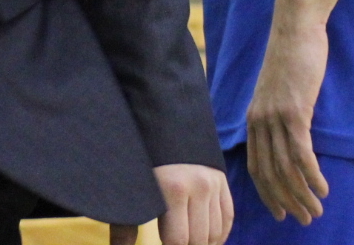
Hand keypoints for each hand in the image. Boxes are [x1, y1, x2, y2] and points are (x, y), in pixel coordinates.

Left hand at [110, 163, 233, 243]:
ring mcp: (213, 184)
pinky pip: (228, 217)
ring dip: (204, 244)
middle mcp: (199, 187)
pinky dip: (220, 234)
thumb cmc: (141, 154)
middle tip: (174, 242)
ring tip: (189, 243)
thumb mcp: (133, 185)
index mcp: (173, 189)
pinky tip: (209, 241)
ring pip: (215, 231)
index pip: (178, 240)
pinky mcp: (222, 181)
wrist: (164, 120)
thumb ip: (126, 220)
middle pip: (199, 239)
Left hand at [246, 15, 329, 224]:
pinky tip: (322, 189)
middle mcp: (259, 121)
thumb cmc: (292, 59)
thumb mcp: (279, 92)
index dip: (266, 193)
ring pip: (285, 168)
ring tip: (316, 211)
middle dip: (286, 201)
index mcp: (253, 118)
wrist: (295, 28)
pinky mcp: (294, 111)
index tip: (279, 213)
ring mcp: (275, 117)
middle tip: (303, 220)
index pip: (255, 166)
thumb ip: (279, 116)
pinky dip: (312, 175)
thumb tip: (291, 138)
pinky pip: (301, 152)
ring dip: (302, 194)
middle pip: (269, 173)